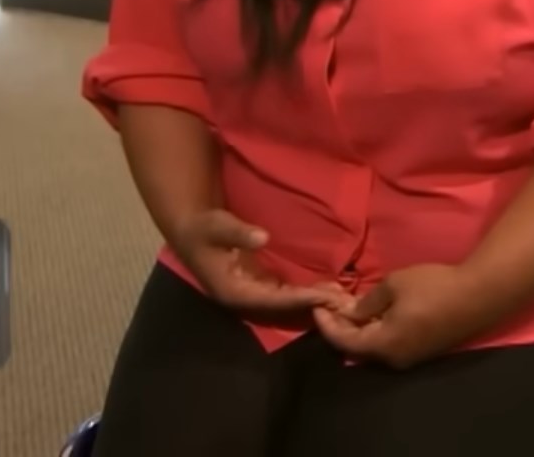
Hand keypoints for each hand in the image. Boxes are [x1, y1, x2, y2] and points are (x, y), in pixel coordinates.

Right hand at [168, 209, 351, 318]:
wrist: (191, 231)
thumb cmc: (203, 228)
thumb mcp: (217, 226)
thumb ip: (238, 232)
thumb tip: (263, 236)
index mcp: (233, 292)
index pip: (271, 300)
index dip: (298, 299)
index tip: (323, 296)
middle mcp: (244, 299)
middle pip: (282, 308)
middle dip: (311, 305)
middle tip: (341, 301)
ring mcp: (251, 294)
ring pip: (285, 304)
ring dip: (311, 301)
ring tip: (340, 297)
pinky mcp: (257, 286)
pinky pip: (284, 294)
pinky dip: (304, 293)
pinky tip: (324, 289)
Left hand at [312, 263, 500, 368]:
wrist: (478, 296)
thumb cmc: (433, 287)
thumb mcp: (394, 285)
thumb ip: (368, 301)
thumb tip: (353, 312)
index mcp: (384, 345)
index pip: (344, 342)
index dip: (327, 325)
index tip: (316, 307)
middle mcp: (395, 359)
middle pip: (358, 348)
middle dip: (341, 327)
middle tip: (331, 304)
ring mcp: (410, 357)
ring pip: (375, 347)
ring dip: (360, 329)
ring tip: (349, 306)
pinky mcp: (423, 351)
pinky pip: (391, 344)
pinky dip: (377, 330)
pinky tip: (375, 312)